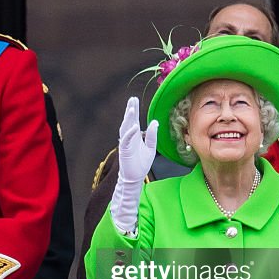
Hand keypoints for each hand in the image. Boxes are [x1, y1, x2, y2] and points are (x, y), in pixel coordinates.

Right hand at [109, 98, 157, 233]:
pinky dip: (130, 134)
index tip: (134, 100)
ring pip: (125, 129)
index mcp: (134, 136)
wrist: (134, 179)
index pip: (133, 120)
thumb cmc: (141, 164)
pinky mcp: (124, 152)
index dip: (133, 110)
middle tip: (131, 100)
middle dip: (130, 111)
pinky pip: (126, 141)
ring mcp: (125, 144)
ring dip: (128, 119)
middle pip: (128, 122)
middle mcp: (128, 138)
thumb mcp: (151, 148)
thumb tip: (154, 122)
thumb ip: (152, 136)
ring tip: (131, 109)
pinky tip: (134, 127)